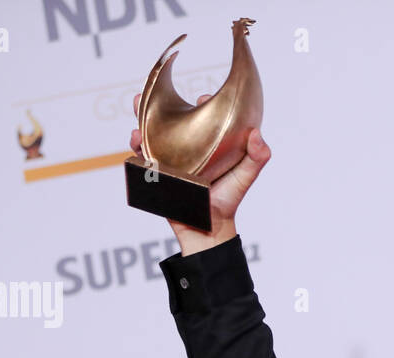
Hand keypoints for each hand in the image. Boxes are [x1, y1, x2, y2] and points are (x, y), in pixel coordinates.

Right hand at [129, 91, 271, 254]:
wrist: (207, 229)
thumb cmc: (227, 201)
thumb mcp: (244, 177)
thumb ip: (256, 158)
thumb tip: (257, 135)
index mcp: (208, 143)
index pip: (203, 116)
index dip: (201, 104)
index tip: (202, 97)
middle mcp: (187, 148)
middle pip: (172, 120)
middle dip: (159, 102)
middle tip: (151, 91)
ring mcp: (171, 159)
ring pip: (153, 133)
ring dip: (142, 119)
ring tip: (138, 105)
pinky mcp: (158, 172)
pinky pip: (143, 155)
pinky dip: (137, 146)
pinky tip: (136, 140)